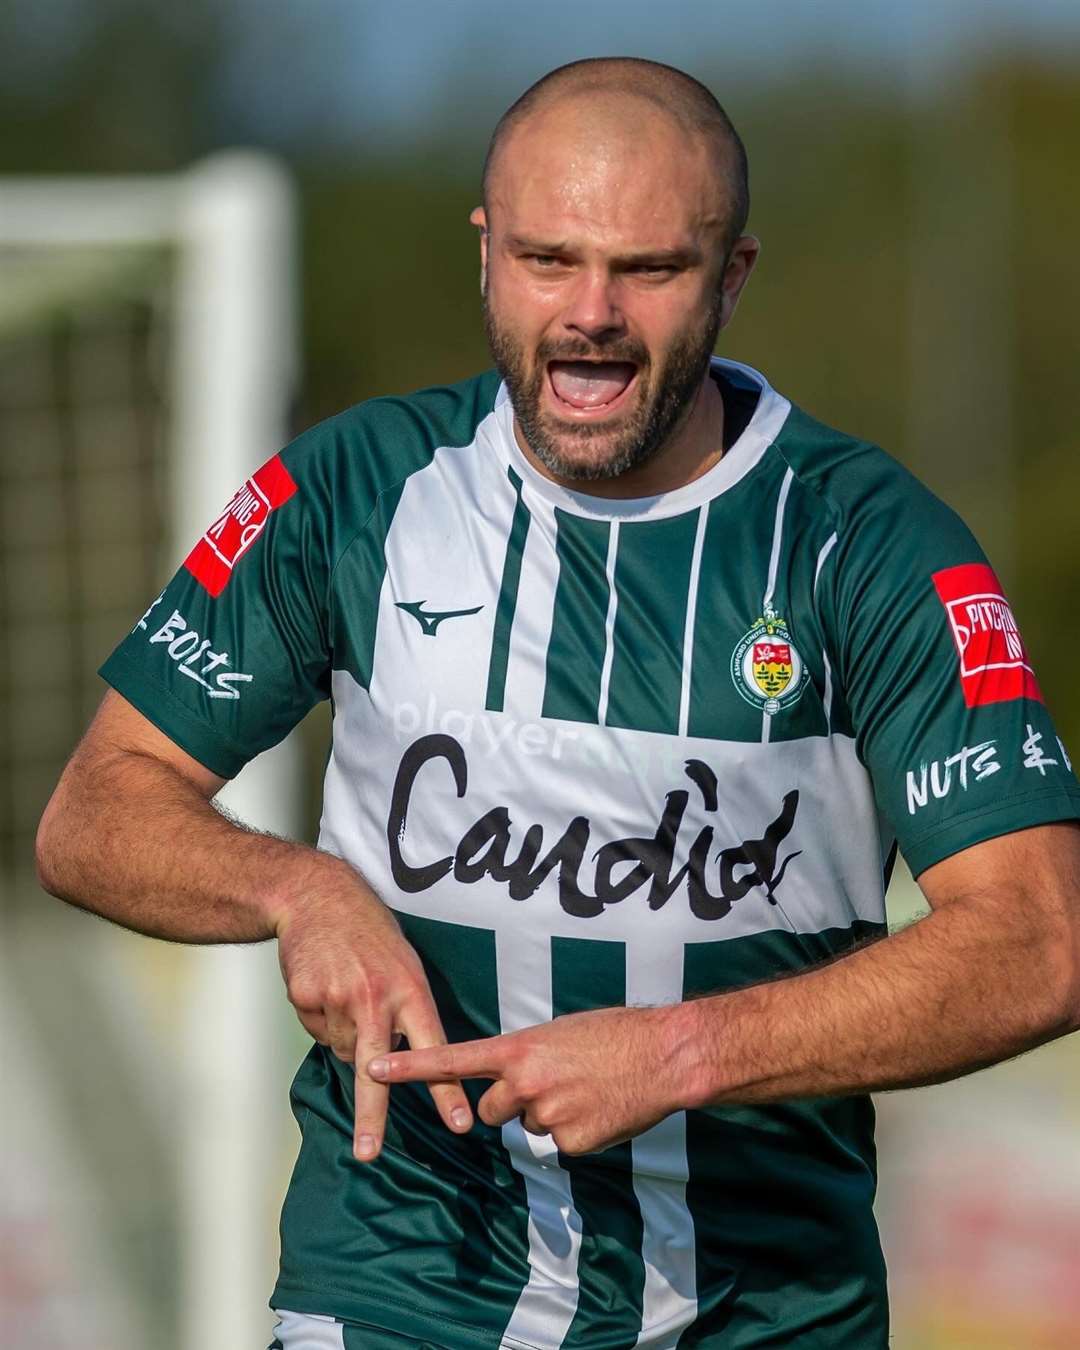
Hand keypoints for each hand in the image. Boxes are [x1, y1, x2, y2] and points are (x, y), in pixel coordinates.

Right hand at [274, 859, 471, 1161]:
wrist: (319, 897)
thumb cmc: (368, 933)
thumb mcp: (404, 963)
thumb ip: (405, 1011)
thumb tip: (392, 1062)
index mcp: (410, 989)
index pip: (434, 1048)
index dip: (446, 1088)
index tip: (460, 1124)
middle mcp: (377, 997)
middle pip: (377, 1069)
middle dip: (374, 1114)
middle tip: (370, 1153)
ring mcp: (340, 998)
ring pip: (343, 1049)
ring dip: (345, 1034)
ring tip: (346, 991)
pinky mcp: (307, 997)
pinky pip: (316, 1031)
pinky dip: (320, 1018)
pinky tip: (324, 987)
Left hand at [368, 1004, 686, 1154]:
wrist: (663, 1056)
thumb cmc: (616, 1033)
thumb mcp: (559, 1032)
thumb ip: (527, 1056)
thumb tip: (513, 1079)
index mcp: (519, 1048)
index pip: (452, 1059)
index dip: (409, 1067)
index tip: (372, 1068)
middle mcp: (524, 1083)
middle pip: (490, 1108)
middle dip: (509, 1102)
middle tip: (551, 1082)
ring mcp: (546, 1116)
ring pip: (528, 1125)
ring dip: (546, 1114)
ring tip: (585, 1090)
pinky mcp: (571, 1143)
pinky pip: (559, 1143)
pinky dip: (576, 1130)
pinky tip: (601, 1109)